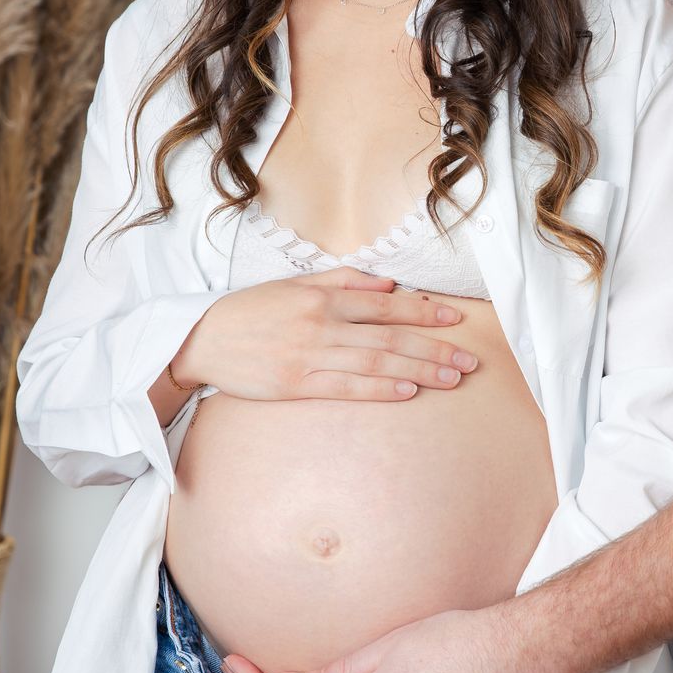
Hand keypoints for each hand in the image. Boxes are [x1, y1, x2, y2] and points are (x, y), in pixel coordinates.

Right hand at [171, 267, 478, 401]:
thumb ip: (342, 281)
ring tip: (452, 378)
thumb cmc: (252, 310)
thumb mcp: (294, 283)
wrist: (203, 340)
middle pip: (389, 337)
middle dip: (434, 349)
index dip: (424, 313)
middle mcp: (321, 325)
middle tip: (469, 360)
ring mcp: (309, 356)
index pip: (386, 304)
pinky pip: (346, 388)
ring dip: (418, 371)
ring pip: (375, 363)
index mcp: (322, 297)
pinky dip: (379, 389)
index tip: (456, 320)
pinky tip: (408, 392)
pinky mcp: (297, 385)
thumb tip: (387, 283)